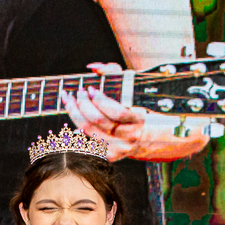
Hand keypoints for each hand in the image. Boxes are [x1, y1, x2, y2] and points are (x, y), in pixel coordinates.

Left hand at [60, 62, 208, 161]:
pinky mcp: (110, 156)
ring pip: (89, 132)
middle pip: (98, 121)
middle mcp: (129, 137)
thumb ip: (114, 73)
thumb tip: (94, 68)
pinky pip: (88, 143)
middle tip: (78, 92)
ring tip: (70, 100)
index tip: (91, 88)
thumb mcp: (134, 87)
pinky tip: (74, 117)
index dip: (100, 100)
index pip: (117, 112)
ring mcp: (119, 149)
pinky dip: (77, 129)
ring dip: (75, 114)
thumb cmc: (141, 107)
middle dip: (83, 104)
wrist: (154, 137)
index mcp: (139, 120)